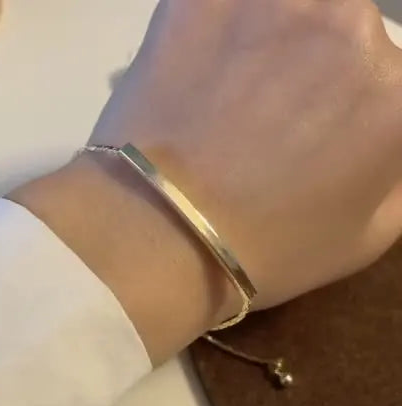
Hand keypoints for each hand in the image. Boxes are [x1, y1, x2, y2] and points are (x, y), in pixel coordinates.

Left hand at [91, 0, 401, 308]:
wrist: (156, 236)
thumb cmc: (263, 252)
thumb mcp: (363, 238)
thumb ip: (397, 173)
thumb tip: (390, 131)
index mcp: (394, 93)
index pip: (386, 82)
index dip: (351, 111)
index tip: (318, 133)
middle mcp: (349, 28)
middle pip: (343, 35)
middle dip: (315, 71)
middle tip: (265, 117)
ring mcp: (273, 2)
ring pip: (289, 8)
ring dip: (269, 39)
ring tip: (228, 91)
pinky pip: (223, 3)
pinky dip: (216, 26)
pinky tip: (197, 68)